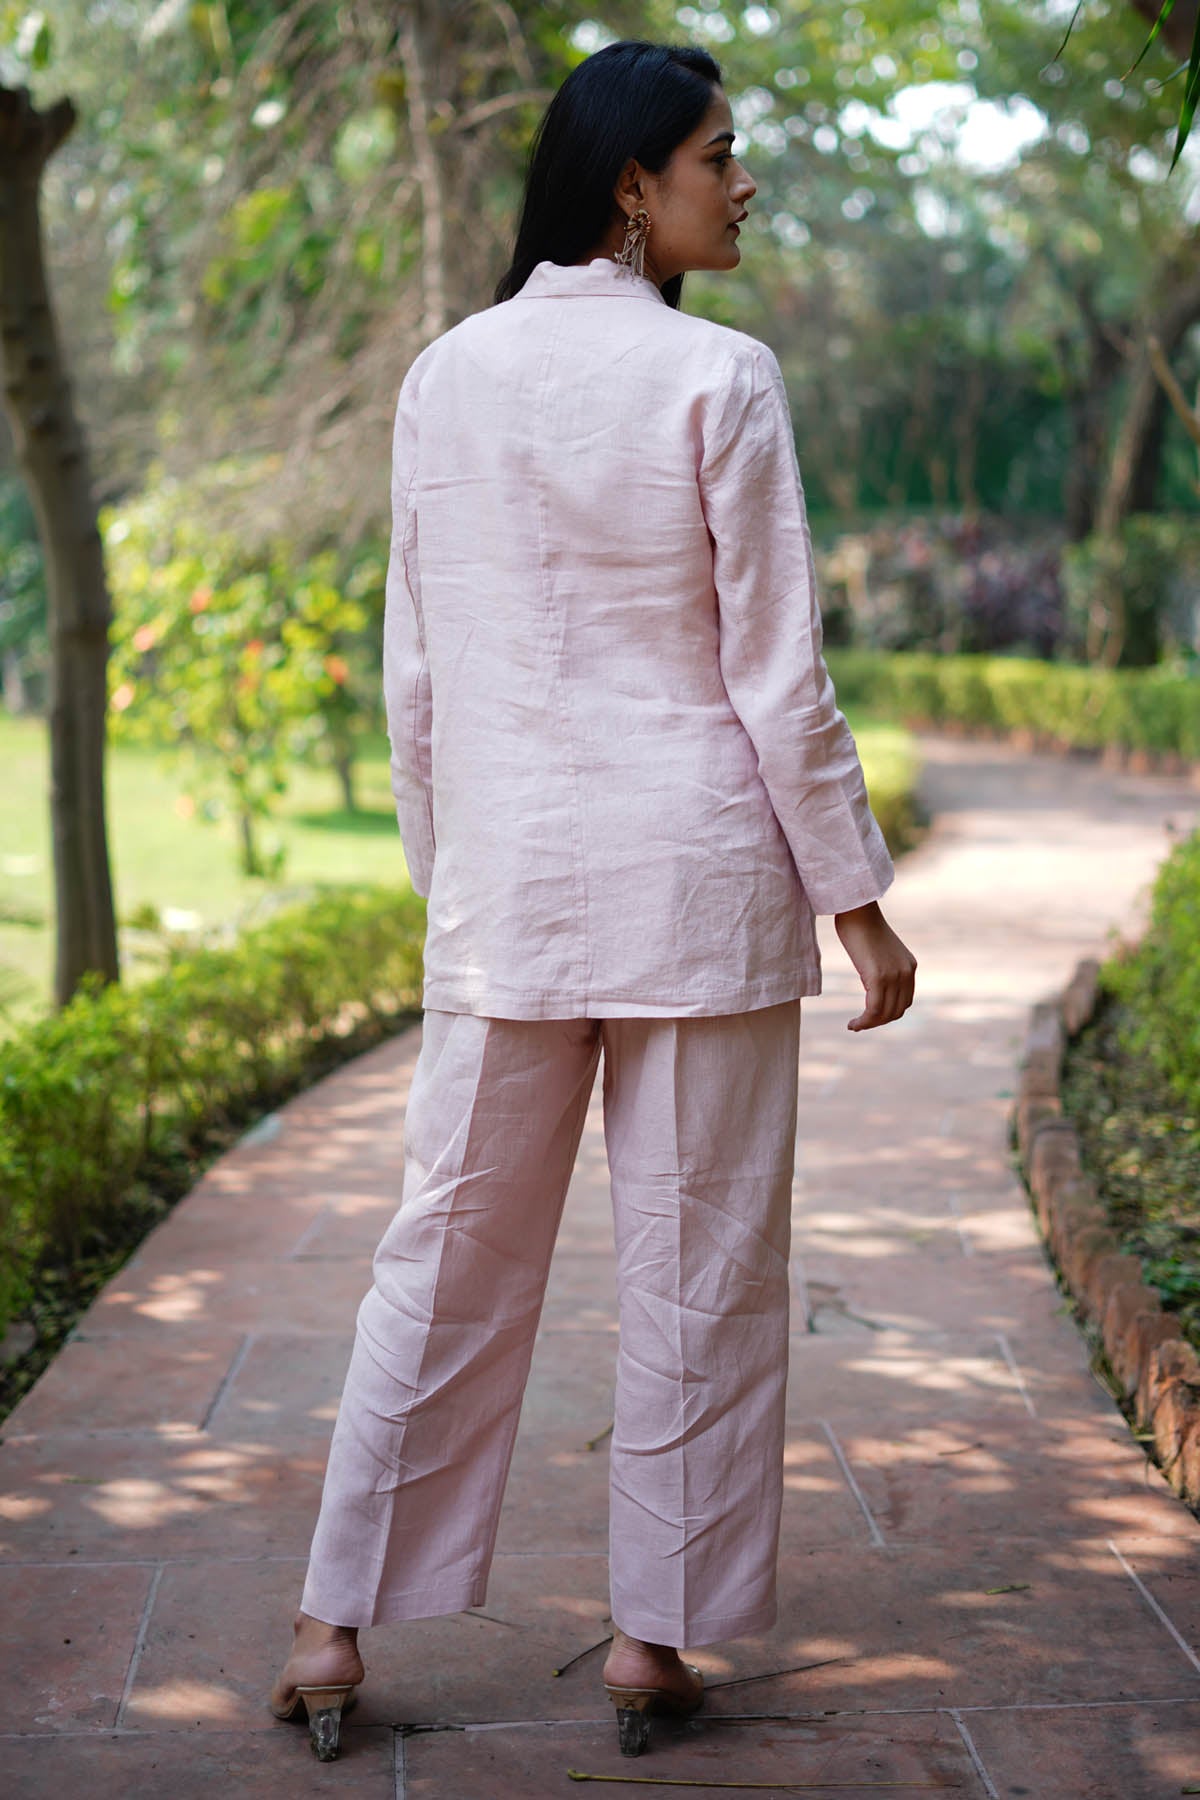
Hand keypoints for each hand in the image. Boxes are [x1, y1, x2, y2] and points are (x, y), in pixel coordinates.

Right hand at [833, 901, 916, 1031]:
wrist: (856, 909)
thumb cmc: (860, 925)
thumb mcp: (879, 949)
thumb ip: (882, 965)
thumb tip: (873, 980)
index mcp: (909, 966)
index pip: (904, 1001)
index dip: (887, 1014)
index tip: (870, 1016)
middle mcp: (906, 973)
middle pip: (896, 1011)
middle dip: (878, 1022)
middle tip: (860, 1024)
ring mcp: (894, 976)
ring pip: (885, 1013)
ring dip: (869, 1024)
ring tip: (855, 1025)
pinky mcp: (878, 977)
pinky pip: (873, 1009)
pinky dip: (864, 1021)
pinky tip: (852, 1024)